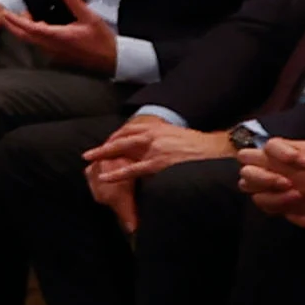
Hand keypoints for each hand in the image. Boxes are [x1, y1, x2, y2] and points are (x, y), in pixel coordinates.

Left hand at [0, 0, 122, 76]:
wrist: (112, 60)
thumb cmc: (102, 39)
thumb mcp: (90, 17)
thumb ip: (75, 3)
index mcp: (58, 36)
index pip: (31, 28)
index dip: (16, 21)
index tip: (5, 13)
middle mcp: (52, 46)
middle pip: (26, 37)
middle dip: (13, 27)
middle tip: (6, 15)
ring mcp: (54, 52)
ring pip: (32, 41)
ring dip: (24, 30)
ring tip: (23, 15)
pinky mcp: (58, 55)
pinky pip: (40, 44)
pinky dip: (33, 34)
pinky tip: (38, 25)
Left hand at [80, 120, 232, 220]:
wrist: (216, 150)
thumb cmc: (198, 146)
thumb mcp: (175, 135)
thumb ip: (159, 139)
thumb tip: (148, 146)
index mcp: (156, 128)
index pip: (129, 131)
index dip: (114, 139)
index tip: (103, 145)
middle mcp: (152, 135)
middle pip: (121, 139)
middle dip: (104, 147)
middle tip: (88, 154)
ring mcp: (154, 148)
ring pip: (122, 150)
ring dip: (104, 156)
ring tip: (89, 161)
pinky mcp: (159, 163)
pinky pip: (133, 169)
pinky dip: (117, 173)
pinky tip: (105, 176)